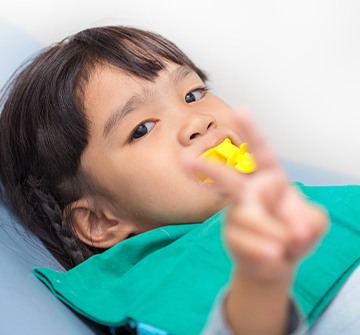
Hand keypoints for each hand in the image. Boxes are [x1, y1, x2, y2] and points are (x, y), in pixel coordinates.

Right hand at [183, 110, 327, 283]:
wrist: (279, 261)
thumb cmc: (294, 232)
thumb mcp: (312, 223)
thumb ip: (309, 220)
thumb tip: (296, 229)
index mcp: (270, 178)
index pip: (260, 151)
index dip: (251, 131)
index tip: (240, 110)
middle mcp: (249, 191)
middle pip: (227, 178)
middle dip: (208, 168)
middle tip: (184, 160)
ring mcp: (237, 213)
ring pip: (247, 217)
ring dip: (272, 233)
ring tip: (285, 249)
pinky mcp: (232, 235)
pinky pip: (245, 242)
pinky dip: (262, 250)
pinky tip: (272, 255)